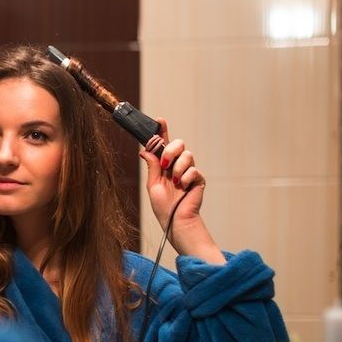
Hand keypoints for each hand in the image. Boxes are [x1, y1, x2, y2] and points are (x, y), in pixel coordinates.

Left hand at [139, 118, 223, 263]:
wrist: (175, 221)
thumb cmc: (163, 206)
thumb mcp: (153, 185)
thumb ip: (152, 166)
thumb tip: (144, 150)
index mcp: (164, 165)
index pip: (164, 144)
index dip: (162, 131)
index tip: (159, 120)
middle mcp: (177, 165)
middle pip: (178, 143)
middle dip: (171, 149)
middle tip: (164, 163)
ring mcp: (189, 171)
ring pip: (187, 155)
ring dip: (177, 167)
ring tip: (174, 181)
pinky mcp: (198, 179)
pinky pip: (193, 169)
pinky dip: (185, 177)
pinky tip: (181, 186)